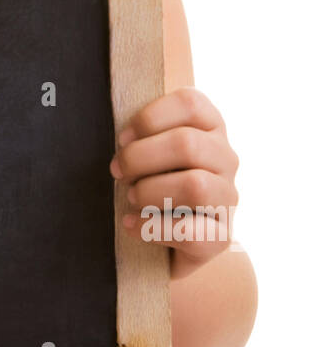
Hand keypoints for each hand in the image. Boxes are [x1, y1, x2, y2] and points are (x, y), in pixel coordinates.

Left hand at [109, 87, 238, 275]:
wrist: (168, 243)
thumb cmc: (151, 185)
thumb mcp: (149, 153)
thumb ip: (143, 137)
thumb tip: (124, 142)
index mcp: (210, 127)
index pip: (190, 103)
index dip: (150, 118)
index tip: (123, 138)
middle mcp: (226, 159)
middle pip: (188, 144)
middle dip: (140, 157)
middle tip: (118, 172)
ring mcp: (228, 198)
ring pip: (195, 185)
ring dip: (150, 191)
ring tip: (131, 198)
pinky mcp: (220, 237)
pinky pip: (189, 231)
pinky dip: (150, 227)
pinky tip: (131, 225)